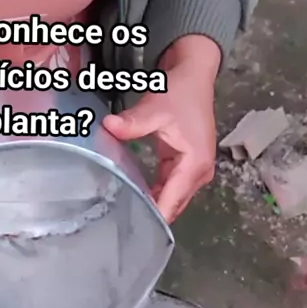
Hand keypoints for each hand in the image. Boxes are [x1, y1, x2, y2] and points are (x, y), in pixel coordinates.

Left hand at [103, 36, 220, 223]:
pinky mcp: (187, 169)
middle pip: (173, 206)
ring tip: (123, 215)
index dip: (153, 217)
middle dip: (150, 216)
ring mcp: (194, 173)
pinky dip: (155, 195)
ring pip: (172, 201)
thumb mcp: (155, 107)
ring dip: (153, 206)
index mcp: (195, 165)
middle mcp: (199, 174)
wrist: (195, 77)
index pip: (171, 202)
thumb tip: (108, 126)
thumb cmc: (180, 92)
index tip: (131, 230)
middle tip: (119, 225)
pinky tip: (135, 197)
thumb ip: (133, 122)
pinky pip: (170, 190)